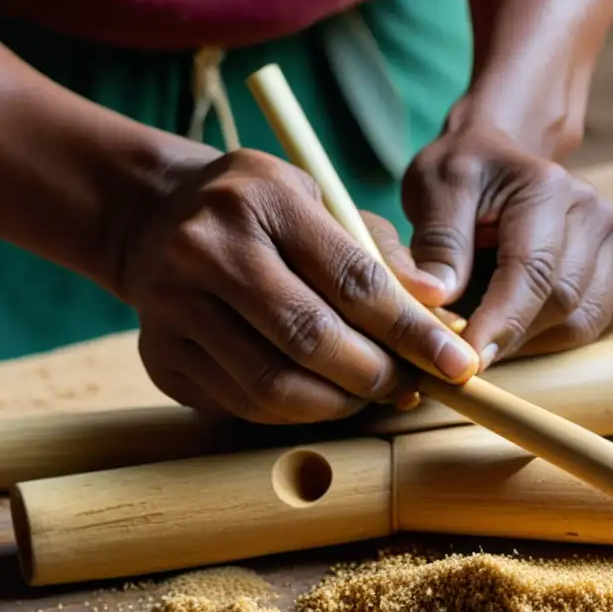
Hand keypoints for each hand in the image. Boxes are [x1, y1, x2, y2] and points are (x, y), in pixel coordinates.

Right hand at [116, 149, 478, 423]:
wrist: (155, 218)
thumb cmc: (264, 213)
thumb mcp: (323, 203)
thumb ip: (384, 254)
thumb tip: (442, 313)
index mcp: (263, 199)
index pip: (353, 279)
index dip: (411, 330)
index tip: (457, 362)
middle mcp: (207, 249)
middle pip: (311, 339)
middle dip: (377, 376)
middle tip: (410, 385)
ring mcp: (172, 308)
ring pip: (274, 386)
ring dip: (339, 405)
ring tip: (370, 393)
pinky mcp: (158, 357)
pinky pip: (242, 406)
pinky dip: (295, 413)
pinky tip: (320, 395)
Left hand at [402, 122, 612, 368]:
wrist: (500, 161)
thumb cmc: (463, 177)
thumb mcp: (433, 190)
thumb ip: (438, 242)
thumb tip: (439, 298)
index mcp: (549, 187)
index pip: (532, 270)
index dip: (502, 321)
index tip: (467, 359)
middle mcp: (597, 214)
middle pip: (561, 304)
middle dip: (511, 337)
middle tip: (463, 349)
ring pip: (582, 325)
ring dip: (531, 343)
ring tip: (490, 328)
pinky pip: (596, 329)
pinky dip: (556, 340)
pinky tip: (524, 322)